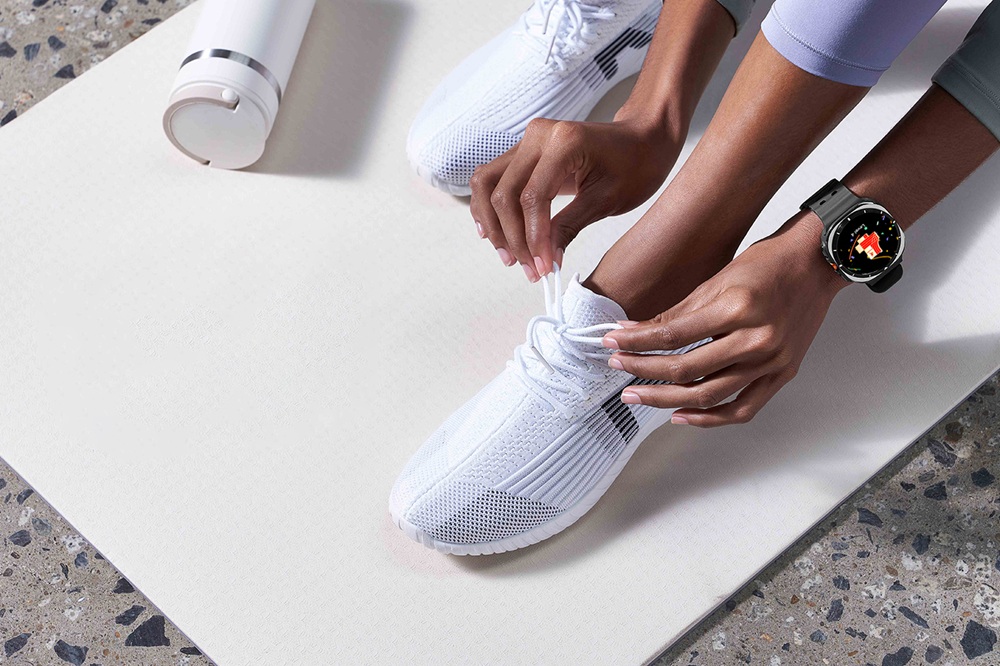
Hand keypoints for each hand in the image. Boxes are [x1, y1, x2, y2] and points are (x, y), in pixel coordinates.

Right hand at [469, 113, 682, 281]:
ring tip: (510, 257)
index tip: (542, 268)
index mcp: (564, 142)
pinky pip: (493, 179)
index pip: (532, 198)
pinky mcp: (522, 151)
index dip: (533, 238)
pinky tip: (496, 234)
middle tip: (528, 269)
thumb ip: (570, 226)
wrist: (643, 138)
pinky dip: (491, 208)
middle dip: (512, 237)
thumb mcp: (607, 200)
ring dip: (492, 224)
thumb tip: (544, 260)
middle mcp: (538, 135)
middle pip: (502, 193)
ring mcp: (526, 140)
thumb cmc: (635, 165)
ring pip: (486, 184)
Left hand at [601, 215, 846, 426]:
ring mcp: (772, 361)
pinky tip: (680, 416)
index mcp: (737, 308)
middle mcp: (756, 339)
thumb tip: (636, 331)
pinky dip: (710, 419)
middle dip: (644, 370)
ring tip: (638, 396)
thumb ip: (678, 313)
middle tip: (617, 369)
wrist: (817, 264)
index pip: (673, 334)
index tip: (613, 342)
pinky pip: (743, 409)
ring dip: (667, 400)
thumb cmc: (768, 264)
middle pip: (687, 369)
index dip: (637, 342)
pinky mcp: (782, 375)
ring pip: (710, 395)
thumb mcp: (718, 279)